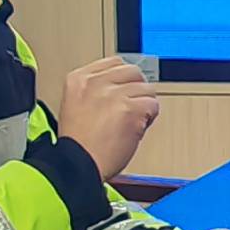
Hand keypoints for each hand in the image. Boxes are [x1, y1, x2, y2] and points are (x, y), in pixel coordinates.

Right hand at [56, 57, 164, 179]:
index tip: (123, 92)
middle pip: (133, 72)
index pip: (114, 63)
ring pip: (147, 89)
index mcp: (78, 79)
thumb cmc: (78, 146)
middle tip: (127, 110)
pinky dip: (149, 119)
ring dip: (143, 106)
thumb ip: (96, 90)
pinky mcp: (130, 109)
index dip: (123, 80)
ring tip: (128, 123)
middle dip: (135, 91)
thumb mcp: (75, 106)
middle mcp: (95, 83)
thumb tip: (123, 84)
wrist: (77, 167)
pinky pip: (153, 105)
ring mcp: (114, 95)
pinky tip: (134, 130)